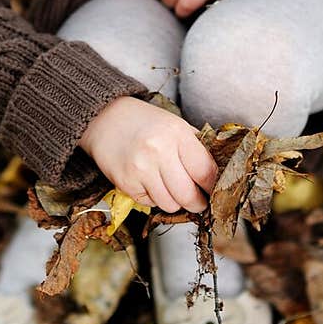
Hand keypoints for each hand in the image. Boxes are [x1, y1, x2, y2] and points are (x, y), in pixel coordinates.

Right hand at [78, 95, 217, 212]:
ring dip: (174, 202)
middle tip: (198, 202)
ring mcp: (141, 168)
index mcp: (177, 134)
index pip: (205, 172)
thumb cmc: (145, 122)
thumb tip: (217, 175)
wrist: (105, 118)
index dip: (214, 187)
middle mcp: (159, 151)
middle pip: (188, 195)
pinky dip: (153, 198)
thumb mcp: (175, 125)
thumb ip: (196, 147)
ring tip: (171, 189)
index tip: (216, 192)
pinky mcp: (125, 182)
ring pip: (169, 204)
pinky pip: (149, 203)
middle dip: (197, 203)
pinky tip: (150, 182)